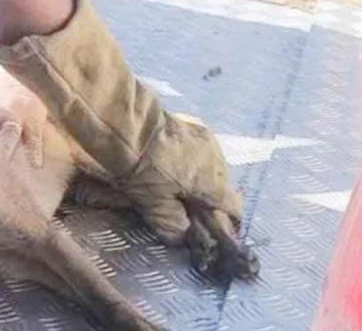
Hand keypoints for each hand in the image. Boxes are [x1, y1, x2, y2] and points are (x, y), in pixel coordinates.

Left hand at [121, 106, 258, 279]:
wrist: (128, 127)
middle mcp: (217, 160)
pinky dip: (196, 159)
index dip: (229, 221)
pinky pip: (203, 149)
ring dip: (205, 177)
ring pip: (215, 166)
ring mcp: (208, 139)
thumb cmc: (142, 170)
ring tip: (186, 184)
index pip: (233, 207)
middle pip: (223, 186)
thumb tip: (183, 236)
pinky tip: (180, 162)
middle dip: (212, 198)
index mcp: (212, 183)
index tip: (221, 229)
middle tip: (197, 207)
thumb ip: (172, 224)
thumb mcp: (153, 204)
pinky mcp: (195, 124)